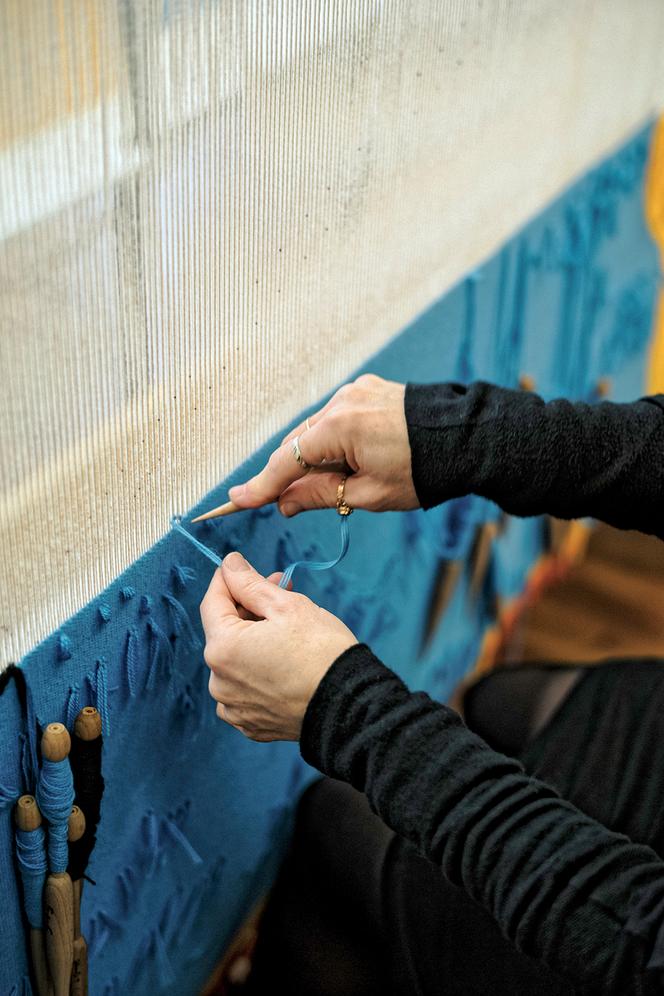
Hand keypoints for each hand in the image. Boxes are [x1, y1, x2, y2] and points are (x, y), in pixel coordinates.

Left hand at [200, 552, 356, 740]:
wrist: (350, 706)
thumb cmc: (322, 652)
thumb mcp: (287, 606)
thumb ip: (250, 583)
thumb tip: (229, 564)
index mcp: (223, 649)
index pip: (212, 603)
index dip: (228, 579)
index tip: (241, 567)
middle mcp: (219, 682)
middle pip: (225, 632)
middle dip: (249, 608)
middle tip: (280, 591)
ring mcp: (234, 707)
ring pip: (236, 660)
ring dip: (254, 640)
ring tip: (287, 628)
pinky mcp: (251, 724)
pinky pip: (246, 688)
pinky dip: (259, 671)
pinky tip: (284, 661)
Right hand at [228, 373, 418, 515]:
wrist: (467, 438)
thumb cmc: (422, 471)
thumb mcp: (368, 494)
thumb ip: (320, 495)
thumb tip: (285, 502)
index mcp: (339, 427)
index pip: (287, 461)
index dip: (261, 486)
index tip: (236, 500)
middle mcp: (341, 402)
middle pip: (297, 444)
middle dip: (289, 474)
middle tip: (286, 505)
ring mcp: (354, 392)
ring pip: (315, 430)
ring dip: (313, 457)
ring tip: (337, 485)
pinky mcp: (366, 390)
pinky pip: (335, 418)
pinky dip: (332, 440)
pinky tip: (348, 461)